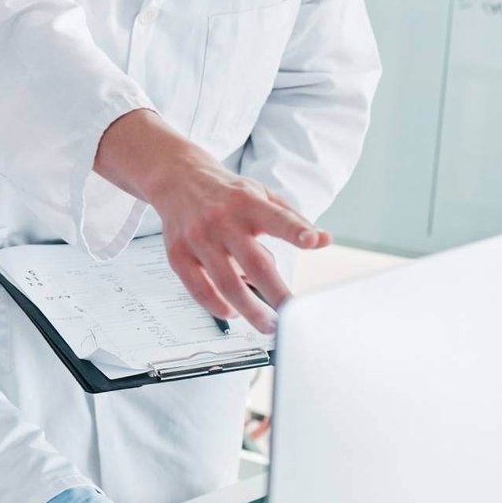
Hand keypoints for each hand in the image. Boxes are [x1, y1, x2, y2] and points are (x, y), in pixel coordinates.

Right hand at [96, 110, 327, 332]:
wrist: (178, 179)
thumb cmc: (226, 194)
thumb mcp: (261, 195)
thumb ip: (292, 219)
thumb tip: (323, 240)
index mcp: (247, 203)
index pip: (276, 218)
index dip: (295, 230)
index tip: (312, 241)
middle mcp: (222, 220)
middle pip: (254, 263)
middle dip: (276, 294)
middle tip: (291, 314)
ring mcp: (198, 238)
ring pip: (227, 282)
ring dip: (249, 310)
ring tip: (267, 324)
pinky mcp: (178, 253)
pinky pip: (198, 288)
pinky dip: (216, 306)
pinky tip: (231, 311)